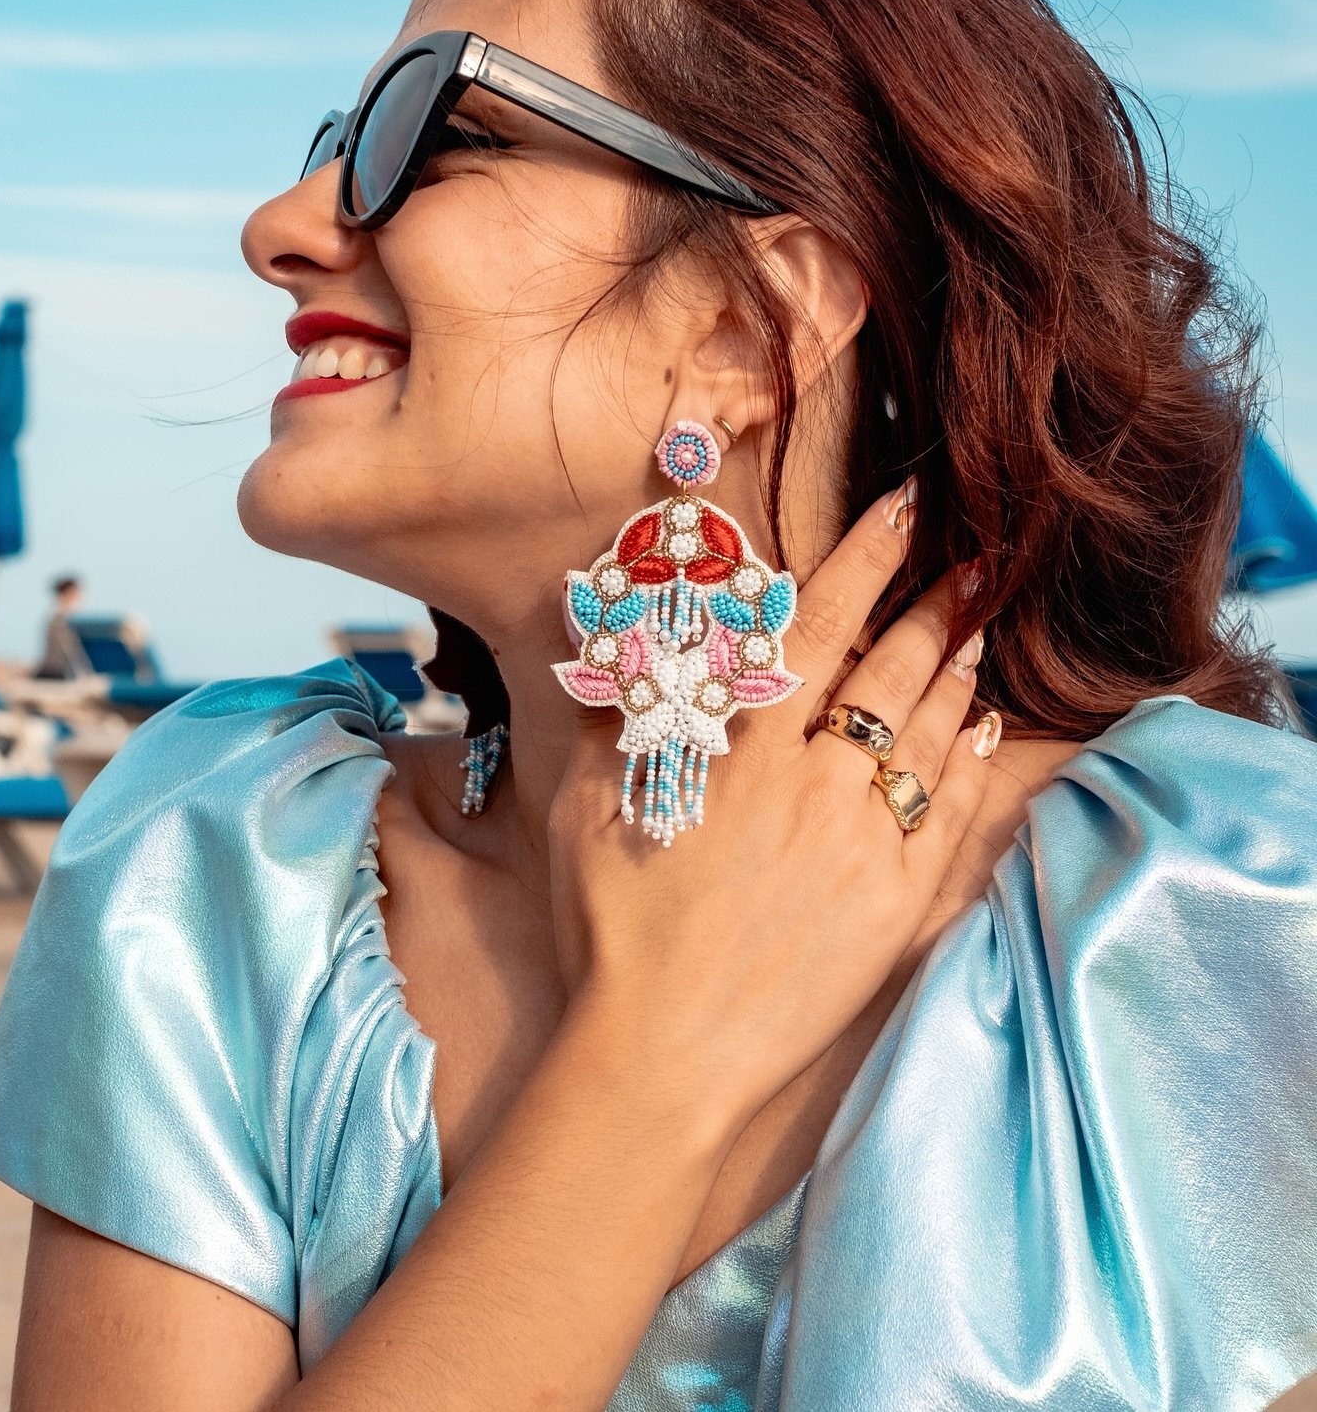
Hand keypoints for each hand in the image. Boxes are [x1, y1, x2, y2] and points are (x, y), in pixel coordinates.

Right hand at [545, 483, 995, 1139]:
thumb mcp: (586, 808)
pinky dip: (973, 771)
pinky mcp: (898, 913)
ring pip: (931, 741)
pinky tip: (983, 736)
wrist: (664, 1058)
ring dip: (959, 674)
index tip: (905, 510)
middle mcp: (816, 788)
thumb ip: (615, 713)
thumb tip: (623, 633)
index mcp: (743, 753)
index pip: (818, 631)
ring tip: (982, 627)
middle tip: (978, 558)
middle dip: (938, 605)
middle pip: (892, 674)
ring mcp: (867, 852)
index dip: (864, 561)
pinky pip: (955, 824)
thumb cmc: (614, 928)